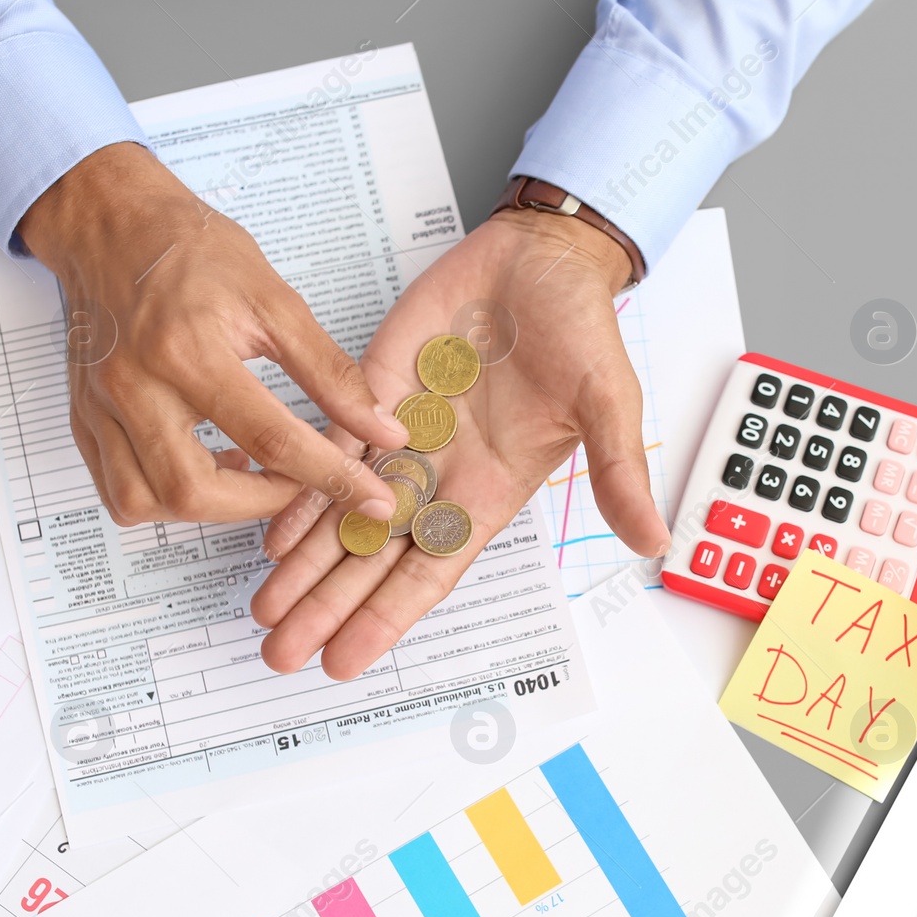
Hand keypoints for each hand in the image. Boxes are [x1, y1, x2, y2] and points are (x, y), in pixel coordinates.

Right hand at [18, 143, 408, 524]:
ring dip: (210, 509)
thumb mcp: (275, 301)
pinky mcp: (83, 419)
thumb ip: (331, 373)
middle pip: (193, 489)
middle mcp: (134, 385)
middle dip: (262, 503)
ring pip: (144, 502)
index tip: (371, 498)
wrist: (112, 224)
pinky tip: (207, 467)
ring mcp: (99, 406)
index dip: (329, 477)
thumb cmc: (193, 253)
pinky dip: (167, 499)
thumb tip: (381, 429)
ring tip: (254, 476)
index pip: (269, 438)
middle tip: (303, 484)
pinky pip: (117, 491)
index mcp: (187, 349)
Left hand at [251, 207, 668, 678]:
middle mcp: (442, 475)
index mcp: (492, 490)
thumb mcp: (607, 402)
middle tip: (281, 654)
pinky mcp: (373, 392)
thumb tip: (653, 541)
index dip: (387, 616)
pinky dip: (298, 492)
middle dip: (327, 607)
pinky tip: (269, 534)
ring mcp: (404, 437)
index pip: (431, 569)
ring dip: (303, 564)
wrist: (542, 258)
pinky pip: (327, 451)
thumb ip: (617, 474)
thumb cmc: (581, 328)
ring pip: (342, 514)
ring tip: (263, 611)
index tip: (347, 658)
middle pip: (373, 557)